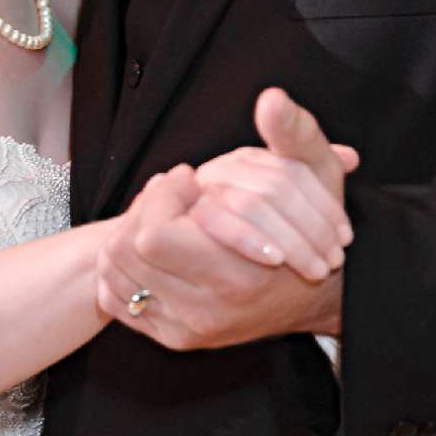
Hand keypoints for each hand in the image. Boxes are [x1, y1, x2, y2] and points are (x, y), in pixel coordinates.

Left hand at [98, 89, 357, 350]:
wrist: (319, 296)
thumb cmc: (315, 232)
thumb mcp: (318, 175)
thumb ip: (296, 134)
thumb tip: (271, 98)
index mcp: (237, 276)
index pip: (154, 236)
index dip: (160, 198)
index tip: (186, 178)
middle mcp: (207, 311)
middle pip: (127, 252)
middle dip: (140, 211)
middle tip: (170, 194)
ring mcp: (187, 328)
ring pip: (116, 273)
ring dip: (126, 234)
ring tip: (160, 216)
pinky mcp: (173, 336)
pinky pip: (119, 300)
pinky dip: (121, 270)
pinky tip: (146, 248)